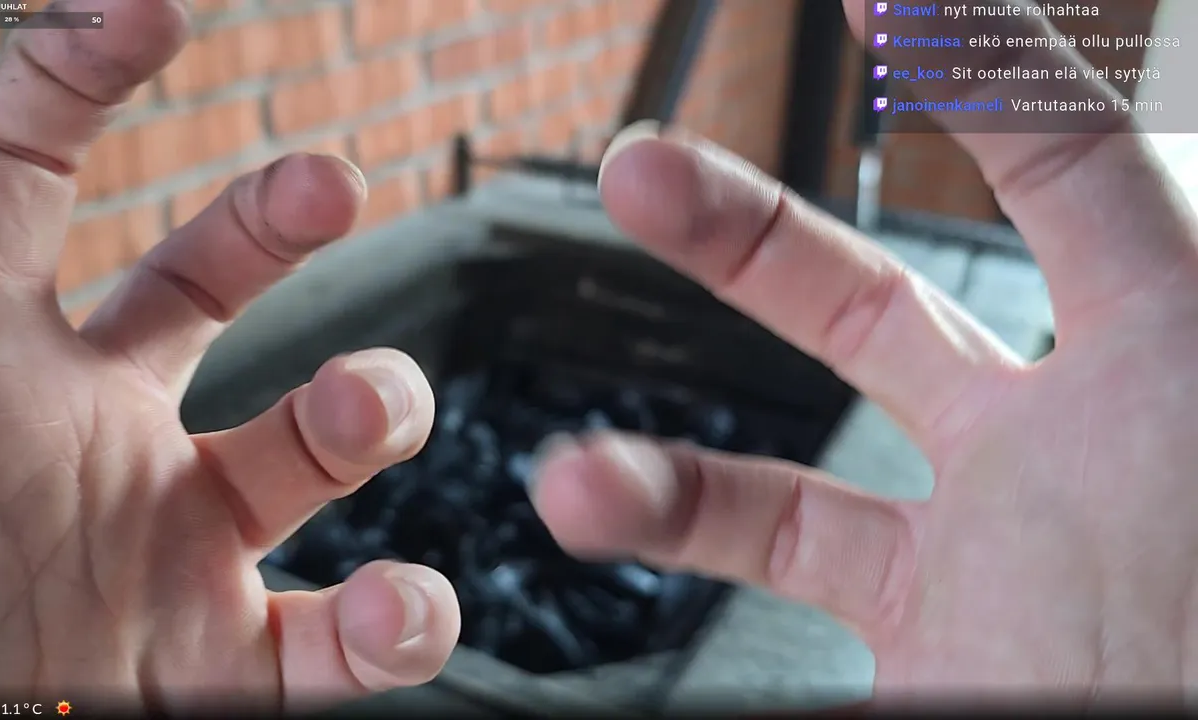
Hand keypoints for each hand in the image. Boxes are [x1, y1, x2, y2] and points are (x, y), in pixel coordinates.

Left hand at [0, 0, 457, 709]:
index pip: (16, 179)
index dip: (76, 79)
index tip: (154, 13)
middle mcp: (88, 440)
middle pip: (206, 287)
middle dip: (274, 218)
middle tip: (330, 182)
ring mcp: (167, 548)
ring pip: (315, 447)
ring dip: (374, 406)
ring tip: (367, 410)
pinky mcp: (220, 664)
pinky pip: (342, 641)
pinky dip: (399, 622)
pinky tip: (398, 604)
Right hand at [533, 0, 1197, 702]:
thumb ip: (1136, 223)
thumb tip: (1113, 75)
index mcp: (1176, 353)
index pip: (1067, 160)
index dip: (970, 60)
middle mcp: (1068, 443)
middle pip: (872, 305)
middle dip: (743, 233)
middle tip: (636, 173)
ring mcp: (993, 545)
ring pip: (794, 479)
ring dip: (663, 475)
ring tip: (577, 483)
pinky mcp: (944, 638)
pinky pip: (787, 592)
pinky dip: (692, 579)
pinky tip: (626, 551)